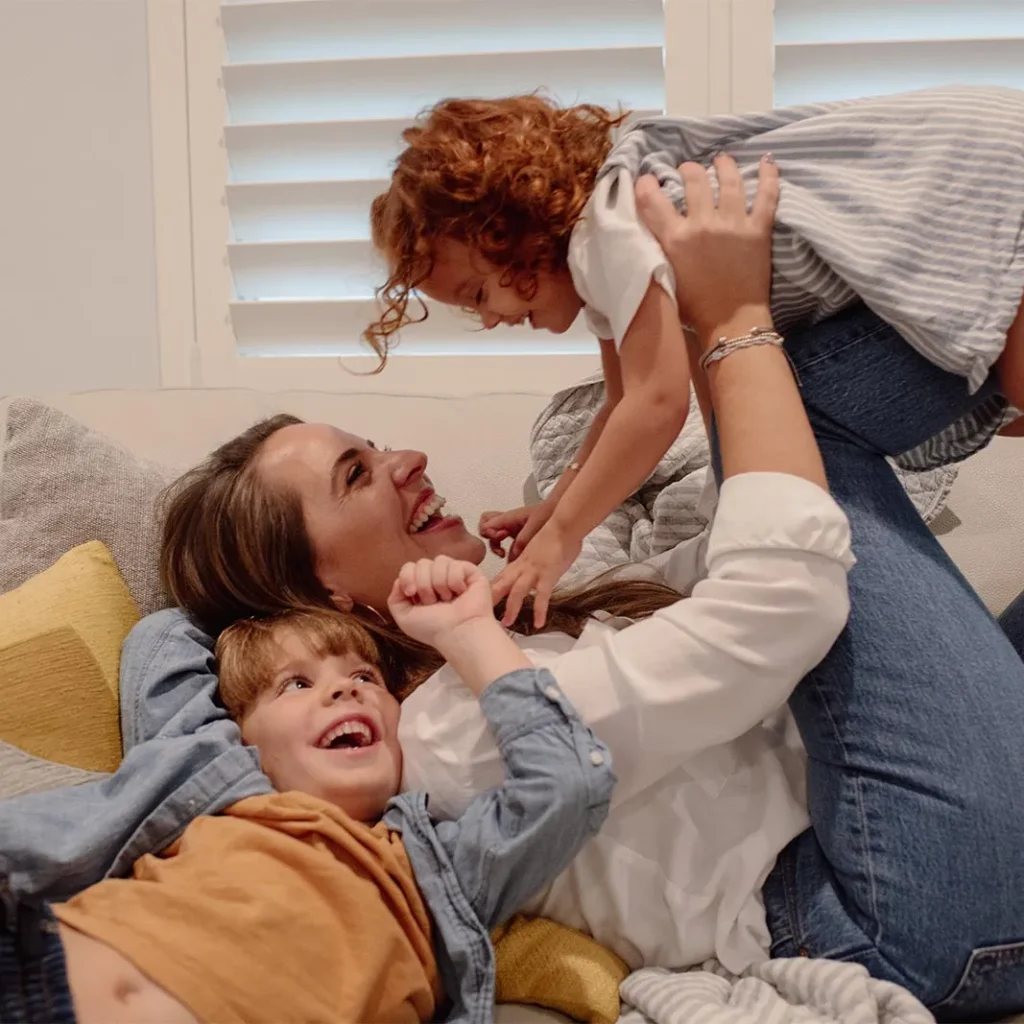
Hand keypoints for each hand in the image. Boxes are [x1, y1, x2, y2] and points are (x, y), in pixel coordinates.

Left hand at [387, 556, 494, 648]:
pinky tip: (460, 593)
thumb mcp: (404, 618)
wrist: (457, 633)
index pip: (409, 566)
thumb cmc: (433, 629)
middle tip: (433, 602)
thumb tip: (399, 580)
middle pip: (422, 563)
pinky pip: (456, 565)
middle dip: (424, 584)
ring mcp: (455, 574)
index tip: (412, 593)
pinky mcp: (471, 572)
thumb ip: (395, 598)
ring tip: (447, 599)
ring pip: (439, 561)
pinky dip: (455, 581)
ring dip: (439, 583)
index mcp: (422, 586)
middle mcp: (438, 578)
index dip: (407, 577)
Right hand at [479, 500, 555, 559]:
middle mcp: (507, 522)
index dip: (490, 533)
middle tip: (500, 547)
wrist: (558, 513)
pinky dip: (506, 551)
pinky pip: (505, 543)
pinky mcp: (517, 536)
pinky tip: (515, 558)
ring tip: (504, 554)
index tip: (501, 538)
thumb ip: (522, 541)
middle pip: (485, 526)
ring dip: (495, 546)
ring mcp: (511, 528)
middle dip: (488, 538)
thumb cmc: (547, 514)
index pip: (487, 523)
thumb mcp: (534, 526)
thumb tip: (511, 558)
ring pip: (493, 536)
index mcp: (509, 517)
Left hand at [491, 524, 581, 628]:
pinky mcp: (547, 576)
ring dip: (510, 608)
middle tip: (482, 614)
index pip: (501, 577)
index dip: (491, 589)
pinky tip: (539, 623)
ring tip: (506, 624)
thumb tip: (537, 567)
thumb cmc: (555, 535)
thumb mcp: (538, 549)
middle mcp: (522, 567)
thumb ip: (534, 560)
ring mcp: (533, 572)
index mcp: (520, 561)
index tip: (483, 600)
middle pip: (501, 584)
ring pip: (516, 592)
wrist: (563, 526)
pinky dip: (540, 611)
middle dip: (491, 600)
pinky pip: (541, 597)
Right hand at [635, 153, 779, 346]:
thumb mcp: (664, 277)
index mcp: (675, 238)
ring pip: (729, 181)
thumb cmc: (693, 309)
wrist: (731, 323)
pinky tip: (768, 161)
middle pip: (694, 181)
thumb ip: (658, 250)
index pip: (653, 200)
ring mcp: (733, 224)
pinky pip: (767, 196)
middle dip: (688, 170)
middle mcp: (703, 224)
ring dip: (723, 166)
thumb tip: (654, 229)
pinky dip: (768, 176)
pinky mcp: (759, 230)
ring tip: (721, 160)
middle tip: (687, 170)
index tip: (648, 179)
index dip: (647, 184)